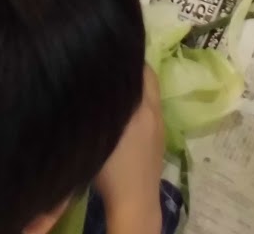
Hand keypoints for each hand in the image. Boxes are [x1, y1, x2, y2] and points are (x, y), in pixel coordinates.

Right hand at [95, 67, 164, 233]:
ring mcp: (160, 125)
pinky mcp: (159, 138)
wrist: (135, 202)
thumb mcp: (101, 133)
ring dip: (138, 85)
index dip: (126, 57)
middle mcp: (155, 111)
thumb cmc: (112, 170)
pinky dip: (140, 101)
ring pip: (150, 94)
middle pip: (149, 78)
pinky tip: (125, 109)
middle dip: (133, 68)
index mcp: (143, 106)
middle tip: (112, 63)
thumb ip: (101, 105)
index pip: (141, 69)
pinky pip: (151, 108)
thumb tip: (94, 82)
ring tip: (116, 82)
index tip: (109, 51)